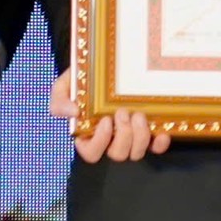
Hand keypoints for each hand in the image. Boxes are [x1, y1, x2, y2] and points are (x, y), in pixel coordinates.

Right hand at [51, 71, 169, 162]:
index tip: (105, 120)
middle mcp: (110, 140)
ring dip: (140, 136)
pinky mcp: (149, 132)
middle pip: (118, 154)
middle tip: (124, 112)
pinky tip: (161, 132)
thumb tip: (73, 112)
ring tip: (139, 115)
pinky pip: (156, 148)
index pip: (91, 153)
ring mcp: (130, 137)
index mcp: (88, 134)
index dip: (100, 142)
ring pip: (136, 153)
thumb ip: (60, 101)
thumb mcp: (65, 86)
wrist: (106, 66)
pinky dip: (160, 144)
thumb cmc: (84, 80)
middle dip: (123, 135)